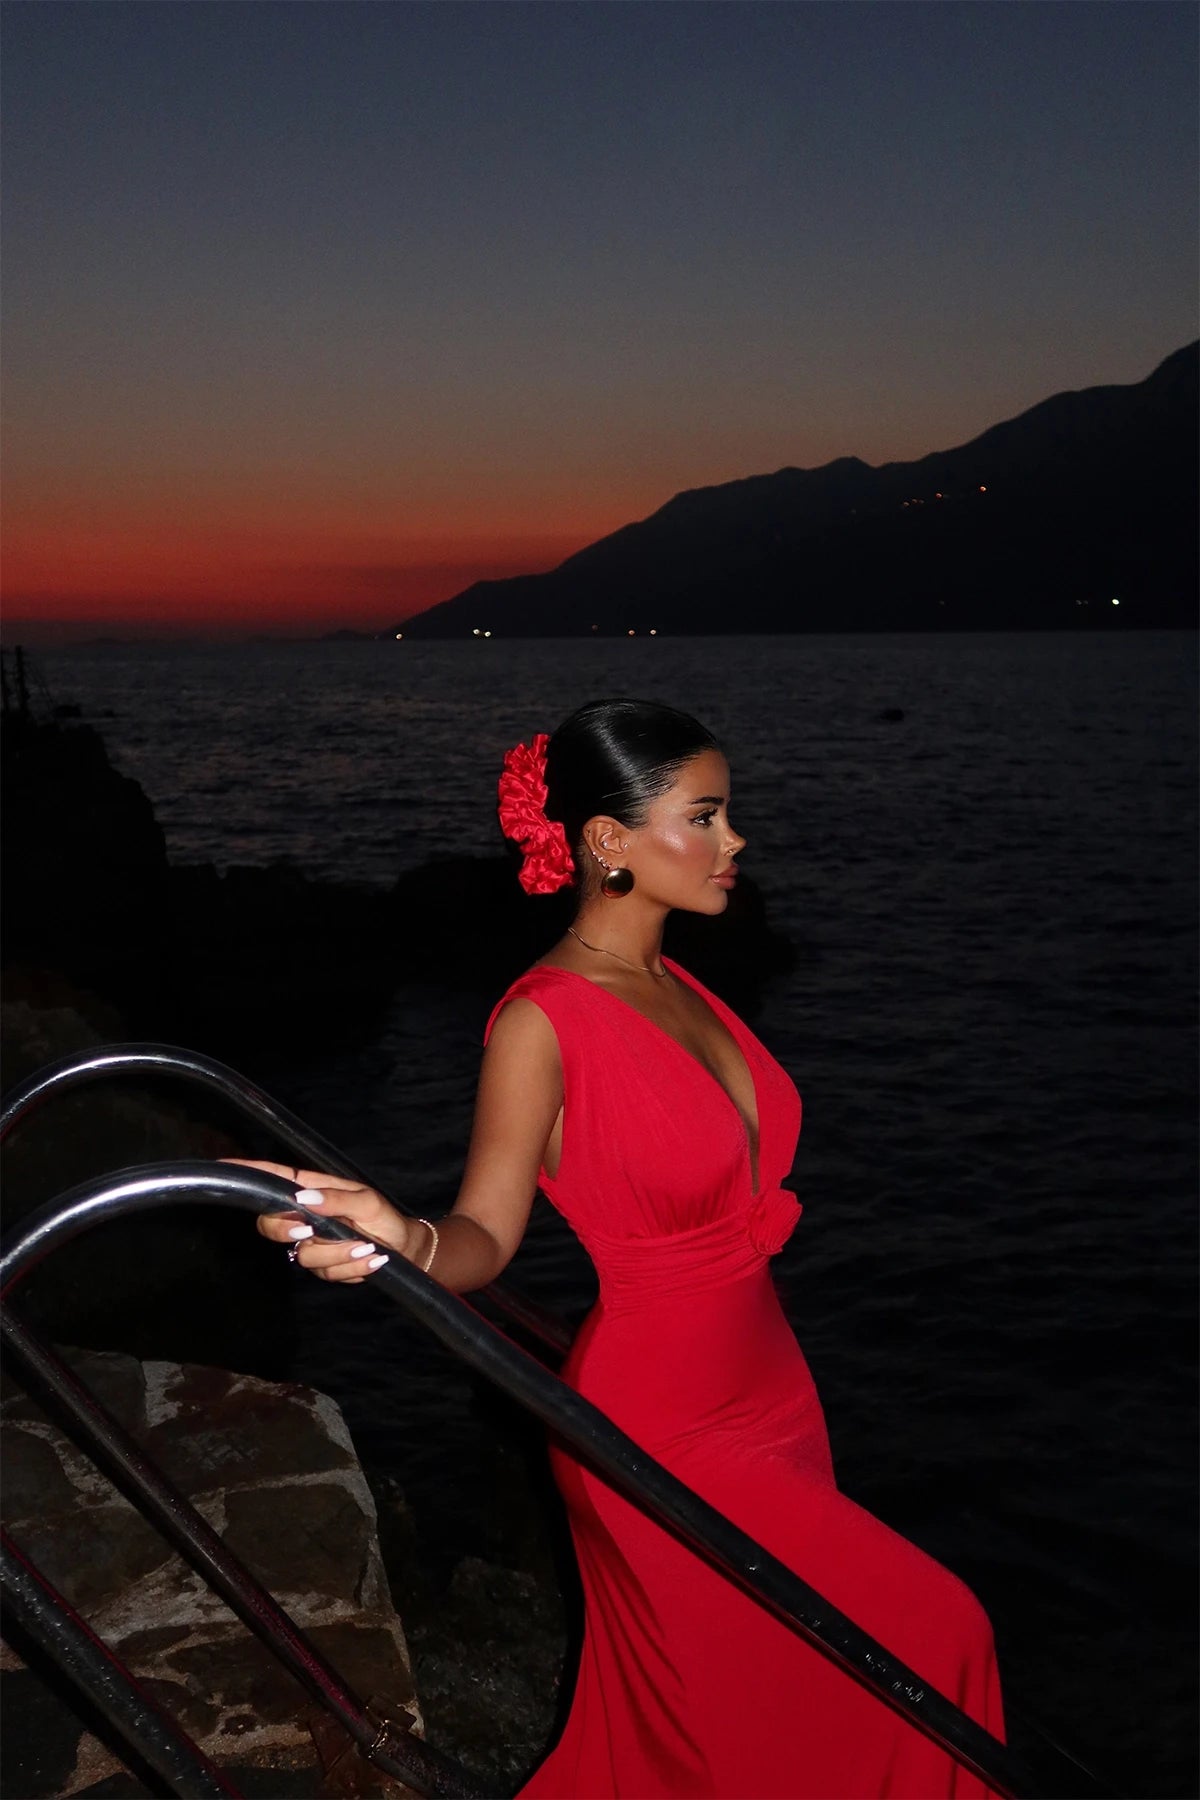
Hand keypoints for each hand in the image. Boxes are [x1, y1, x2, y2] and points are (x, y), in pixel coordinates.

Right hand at [224, 1158, 427, 1282]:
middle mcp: (305, 1216)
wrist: (402, 1249)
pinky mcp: (322, 1267)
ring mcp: (311, 1243)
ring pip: (302, 1255)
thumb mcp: (366, 1202)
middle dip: (287, 1231)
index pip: (273, 1180)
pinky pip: (324, 1273)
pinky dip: (349, 1268)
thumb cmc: (383, 1217)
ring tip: (366, 1246)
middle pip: (270, 1225)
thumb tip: (303, 1199)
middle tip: (311, 1231)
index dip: (247, 1173)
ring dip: (338, 1254)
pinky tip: (368, 1259)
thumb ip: (335, 1201)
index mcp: (311, 1190)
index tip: (222, 1167)